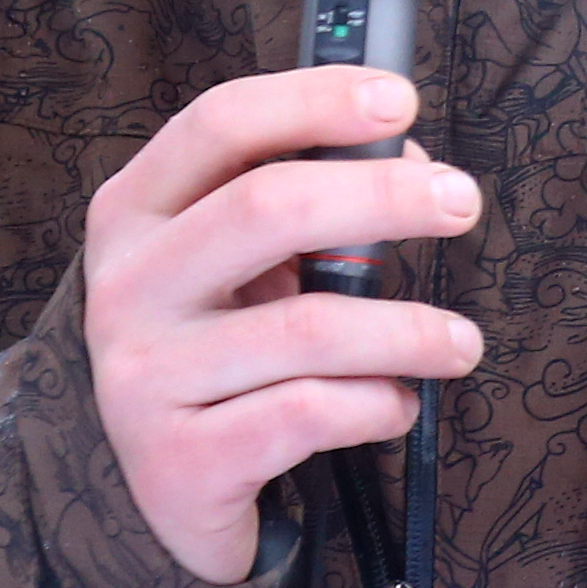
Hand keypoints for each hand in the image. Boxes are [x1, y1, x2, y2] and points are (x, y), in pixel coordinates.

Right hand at [79, 65, 483, 583]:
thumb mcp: (234, 265)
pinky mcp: (180, 461)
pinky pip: (308, 414)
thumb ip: (301, 205)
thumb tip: (411, 168)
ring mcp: (143, 376)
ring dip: (408, 330)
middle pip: (267, 206)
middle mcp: (125, 286)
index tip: (401, 99)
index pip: (220, 124)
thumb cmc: (220, 346)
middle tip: (461, 201)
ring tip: (460, 342)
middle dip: (383, 196)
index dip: (314, 99)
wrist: (165, 488)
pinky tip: (396, 403)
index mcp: (135, 212)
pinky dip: (376, 405)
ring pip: (307, 326)